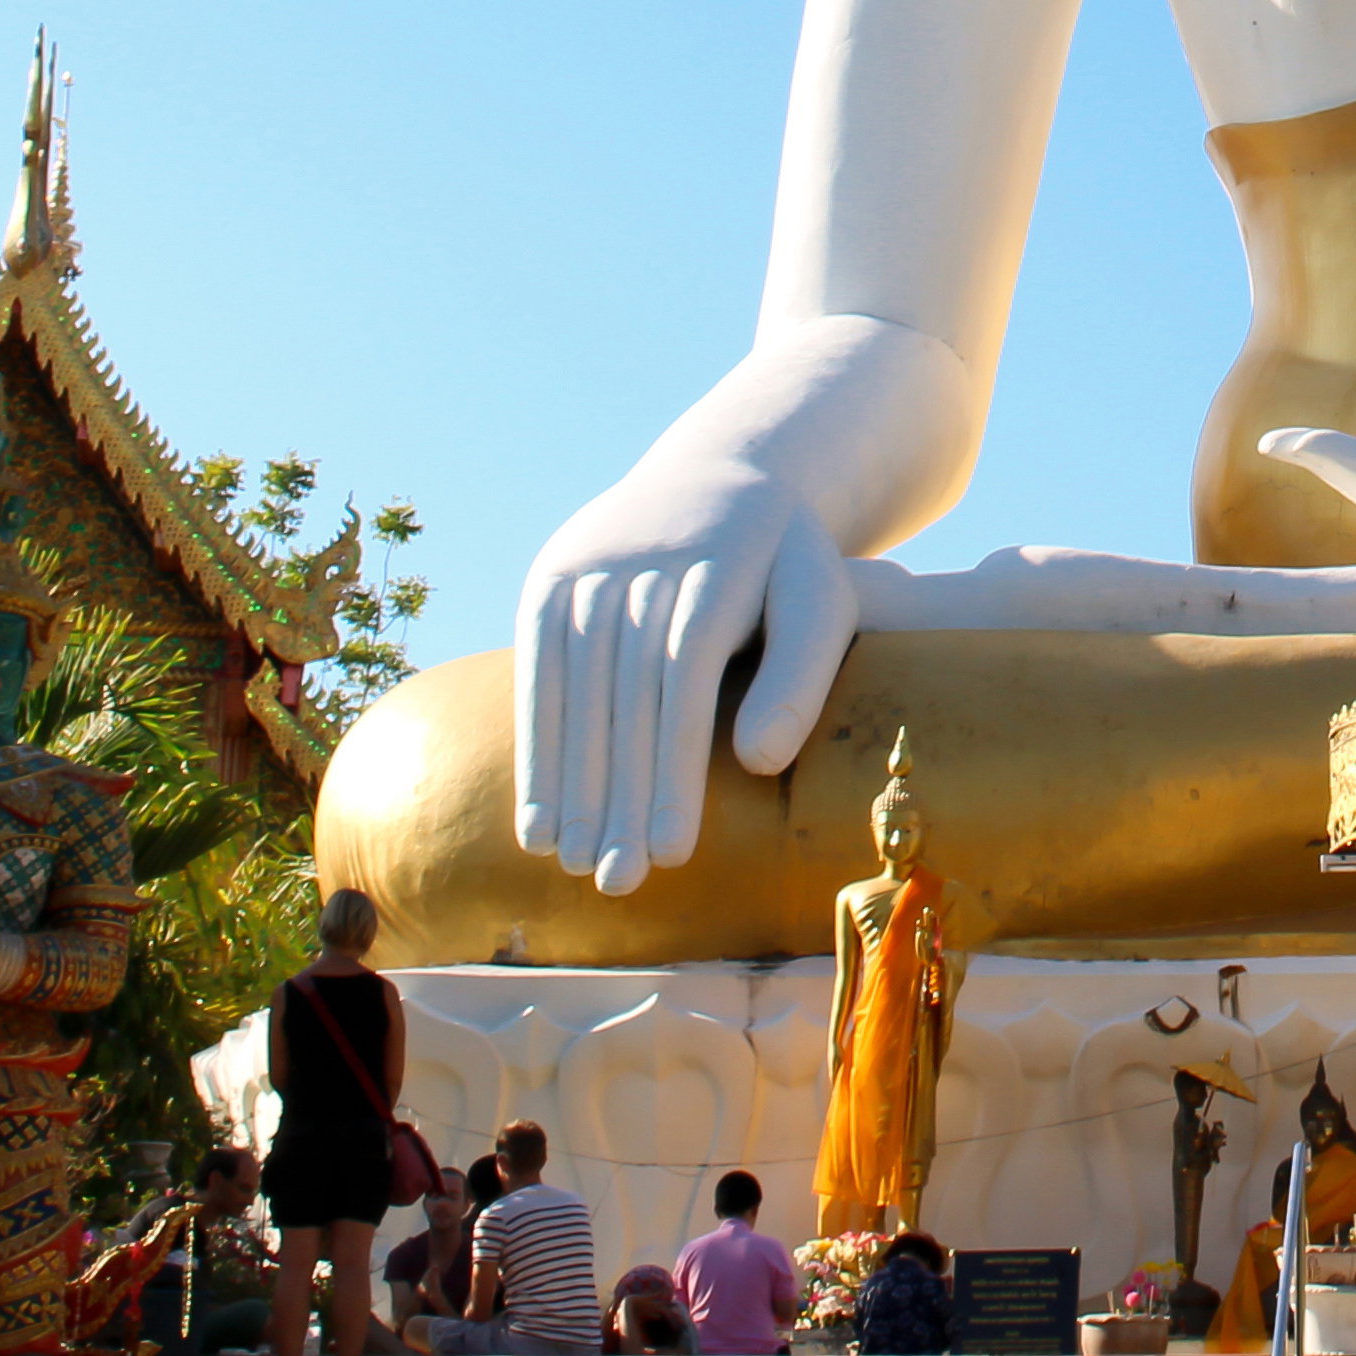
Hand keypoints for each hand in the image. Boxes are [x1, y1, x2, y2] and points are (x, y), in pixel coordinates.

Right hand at [515, 433, 857, 889]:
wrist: (723, 476)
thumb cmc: (784, 566)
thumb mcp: (821, 600)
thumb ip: (801, 676)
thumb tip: (758, 761)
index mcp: (718, 556)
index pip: (685, 676)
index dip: (675, 768)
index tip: (673, 851)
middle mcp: (643, 553)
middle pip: (624, 690)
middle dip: (618, 792)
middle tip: (619, 880)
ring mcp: (589, 560)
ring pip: (573, 686)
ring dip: (569, 781)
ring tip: (573, 863)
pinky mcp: (550, 575)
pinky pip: (536, 672)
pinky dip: (534, 749)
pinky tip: (536, 820)